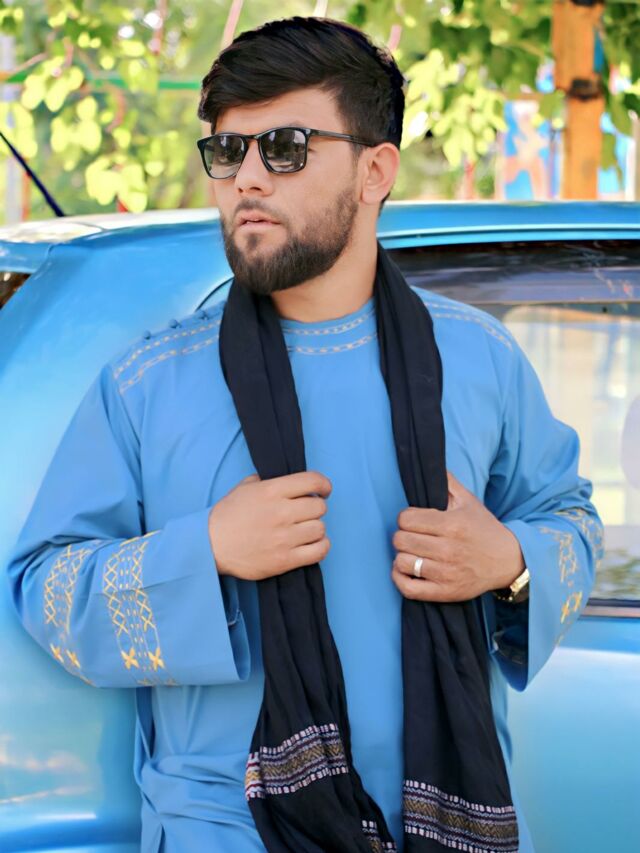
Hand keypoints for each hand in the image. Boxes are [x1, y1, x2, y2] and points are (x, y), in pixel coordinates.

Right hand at [208, 471, 331, 580]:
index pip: (313, 481)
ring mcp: (284, 537)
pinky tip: (311, 544)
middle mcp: (281, 512)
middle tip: (305, 514)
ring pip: (321, 528)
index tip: (323, 491)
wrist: (210, 546)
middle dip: (315, 509)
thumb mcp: (245, 487)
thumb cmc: (228, 516)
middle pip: (320, 507)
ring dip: (315, 528)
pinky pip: (319, 551)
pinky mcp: (285, 560)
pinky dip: (320, 546)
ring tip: (304, 530)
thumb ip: (269, 481)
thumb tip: (289, 482)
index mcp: (272, 490)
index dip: (324, 485)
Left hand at [391, 472, 524, 602]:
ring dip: (403, 556)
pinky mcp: (445, 592)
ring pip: (402, 562)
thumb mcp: (469, 501)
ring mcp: (446, 573)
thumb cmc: (484, 529)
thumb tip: (430, 463)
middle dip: (403, 535)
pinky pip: (408, 589)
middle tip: (413, 536)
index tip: (414, 520)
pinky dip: (400, 579)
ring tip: (412, 553)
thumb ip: (447, 482)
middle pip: (400, 540)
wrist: (508, 561)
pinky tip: (406, 569)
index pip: (406, 519)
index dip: (405, 518)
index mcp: (452, 525)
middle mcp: (449, 549)